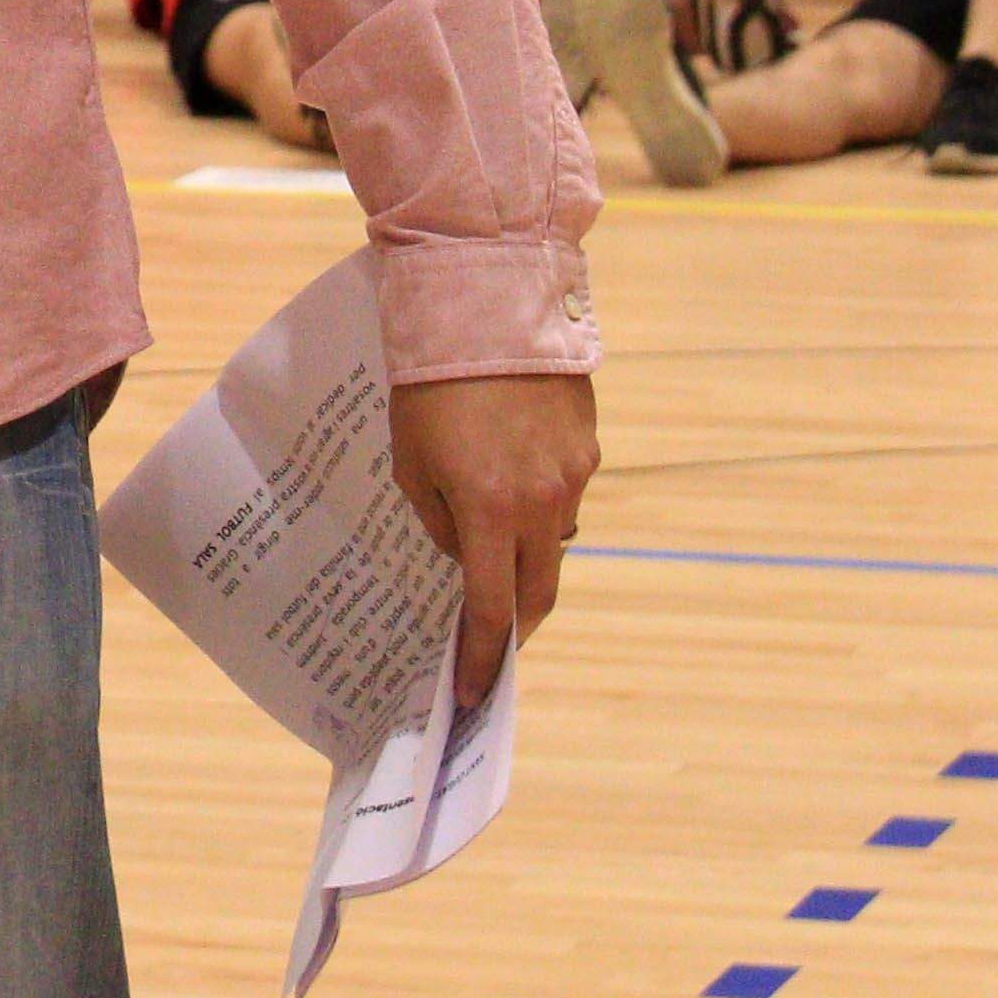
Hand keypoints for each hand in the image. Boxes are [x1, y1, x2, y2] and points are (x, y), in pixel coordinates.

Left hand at [391, 372, 595, 710]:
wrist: (486, 304)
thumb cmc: (430, 384)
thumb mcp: (411, 460)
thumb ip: (440, 520)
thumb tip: (466, 553)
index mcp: (491, 511)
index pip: (492, 610)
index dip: (482, 658)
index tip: (474, 693)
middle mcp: (543, 502)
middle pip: (538, 592)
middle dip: (514, 626)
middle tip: (490, 645)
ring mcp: (573, 475)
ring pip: (555, 544)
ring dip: (526, 563)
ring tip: (493, 562)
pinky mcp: (587, 446)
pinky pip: (564, 497)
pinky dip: (538, 510)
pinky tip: (511, 490)